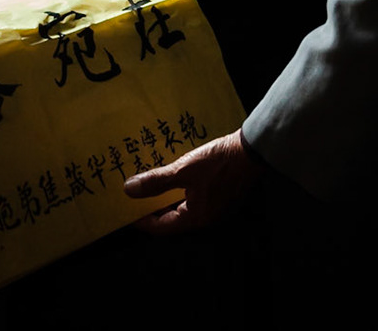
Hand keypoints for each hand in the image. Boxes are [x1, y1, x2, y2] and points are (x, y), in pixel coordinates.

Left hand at [121, 128, 261, 233]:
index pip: (162, 227)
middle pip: (172, 219)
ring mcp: (216, 208)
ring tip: (150, 185)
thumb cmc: (218, 162)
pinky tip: (173, 178)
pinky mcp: (221, 196)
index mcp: (197, 218)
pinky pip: (194, 199)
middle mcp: (206, 219)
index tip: (126, 210)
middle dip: (153, 207)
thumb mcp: (183, 170)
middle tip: (135, 196)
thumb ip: (156, 182)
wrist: (251, 150)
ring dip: (166, 198)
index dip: (142, 220)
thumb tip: (129, 190)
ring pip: (183, 208)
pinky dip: (180, 192)